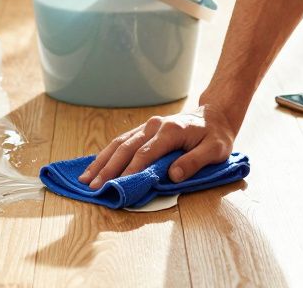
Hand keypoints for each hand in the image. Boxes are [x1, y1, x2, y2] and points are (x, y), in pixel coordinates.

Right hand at [77, 102, 237, 188]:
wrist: (216, 115)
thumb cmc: (216, 135)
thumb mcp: (215, 151)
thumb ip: (194, 162)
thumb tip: (172, 176)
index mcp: (170, 131)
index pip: (145, 153)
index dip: (130, 171)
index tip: (116, 187)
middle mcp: (154, 126)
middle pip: (126, 148)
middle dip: (108, 169)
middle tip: (93, 187)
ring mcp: (148, 126)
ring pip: (119, 143)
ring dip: (102, 161)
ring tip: (86, 178)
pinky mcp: (145, 130)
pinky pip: (122, 140)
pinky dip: (107, 153)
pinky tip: (97, 165)